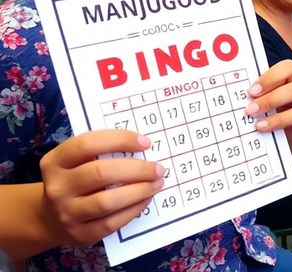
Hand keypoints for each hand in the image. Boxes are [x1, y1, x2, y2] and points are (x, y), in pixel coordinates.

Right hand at [38, 130, 163, 246]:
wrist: (50, 218)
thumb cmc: (74, 181)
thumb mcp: (75, 162)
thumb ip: (101, 151)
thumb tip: (142, 145)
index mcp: (54, 162)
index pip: (87, 144)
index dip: (119, 140)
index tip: (145, 142)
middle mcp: (57, 188)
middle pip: (101, 173)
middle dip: (137, 169)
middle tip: (158, 168)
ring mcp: (67, 213)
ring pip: (107, 201)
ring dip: (139, 190)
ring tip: (157, 183)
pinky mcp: (80, 234)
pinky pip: (112, 222)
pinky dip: (134, 209)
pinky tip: (145, 199)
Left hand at [247, 60, 291, 155]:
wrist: (285, 136)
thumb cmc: (275, 113)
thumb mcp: (266, 100)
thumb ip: (258, 94)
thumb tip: (239, 93)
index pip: (286, 67)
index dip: (269, 77)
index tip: (252, 90)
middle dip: (269, 93)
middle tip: (250, 107)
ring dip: (273, 104)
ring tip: (256, 119)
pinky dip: (280, 120)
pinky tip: (266, 126)